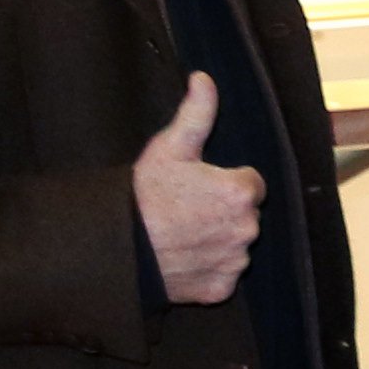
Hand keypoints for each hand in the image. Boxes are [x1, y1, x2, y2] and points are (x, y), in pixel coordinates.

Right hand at [134, 74, 260, 306]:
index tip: (200, 186)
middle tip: (186, 209)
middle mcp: (247, 229)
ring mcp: (234, 261)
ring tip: (181, 234)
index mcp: (241, 192)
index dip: (225, 182)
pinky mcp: (220, 288)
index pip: (250, 184)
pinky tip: (183, 257)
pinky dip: (207, 268)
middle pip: (244, 215)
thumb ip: (196, 113)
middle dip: (222, 211)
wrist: (118, 249)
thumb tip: (204, 80)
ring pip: (234, 245)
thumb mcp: (169, 148)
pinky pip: (222, 275)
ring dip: (217, 240)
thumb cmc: (144, 196)